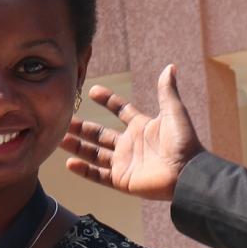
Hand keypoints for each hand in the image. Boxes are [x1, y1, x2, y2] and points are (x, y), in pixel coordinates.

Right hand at [61, 64, 203, 201]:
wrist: (187, 173)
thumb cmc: (184, 142)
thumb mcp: (174, 112)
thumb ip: (167, 91)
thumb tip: (170, 67)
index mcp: (141, 126)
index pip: (120, 110)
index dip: (107, 100)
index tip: (92, 91)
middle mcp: (129, 144)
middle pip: (100, 134)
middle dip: (82, 127)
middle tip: (64, 119)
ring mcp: (124, 163)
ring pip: (95, 153)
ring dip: (77, 146)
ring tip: (59, 139)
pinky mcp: (122, 180)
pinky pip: (99, 175)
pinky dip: (84, 170)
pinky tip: (69, 163)